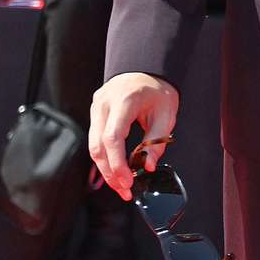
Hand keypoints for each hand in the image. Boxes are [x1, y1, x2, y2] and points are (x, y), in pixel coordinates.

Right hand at [88, 71, 179, 199]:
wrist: (145, 69)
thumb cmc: (157, 90)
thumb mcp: (166, 114)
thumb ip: (157, 141)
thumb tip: (148, 166)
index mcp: (124, 100)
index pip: (113, 137)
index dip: (118, 164)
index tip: (128, 181)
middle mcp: (104, 103)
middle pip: (98, 145)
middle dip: (110, 172)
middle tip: (124, 190)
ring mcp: (96, 107)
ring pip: (93, 145)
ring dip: (105, 169)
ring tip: (120, 186)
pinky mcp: (95, 112)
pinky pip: (95, 140)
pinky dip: (104, 158)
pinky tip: (114, 170)